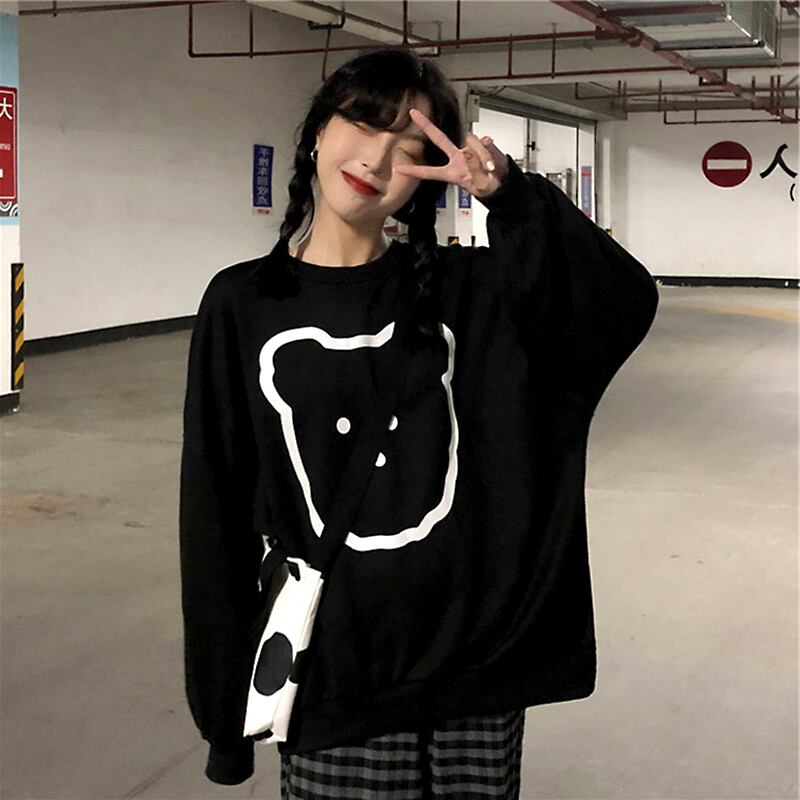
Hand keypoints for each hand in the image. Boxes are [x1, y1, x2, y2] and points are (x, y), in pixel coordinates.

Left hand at [393, 108, 508, 198]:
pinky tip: (492, 162)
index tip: (399, 168)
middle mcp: (457, 157)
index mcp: (451, 172)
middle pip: (439, 138)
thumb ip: (474, 168)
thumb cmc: (488, 187)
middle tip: (414, 114)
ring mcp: (469, 149)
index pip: (429, 171)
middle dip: (427, 125)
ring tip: (488, 168)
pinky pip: (485, 142)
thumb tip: (468, 152)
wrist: (502, 183)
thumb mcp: (480, 184)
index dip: (414, 171)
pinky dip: (490, 153)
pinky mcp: (482, 143)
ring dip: (482, 156)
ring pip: (471, 143)